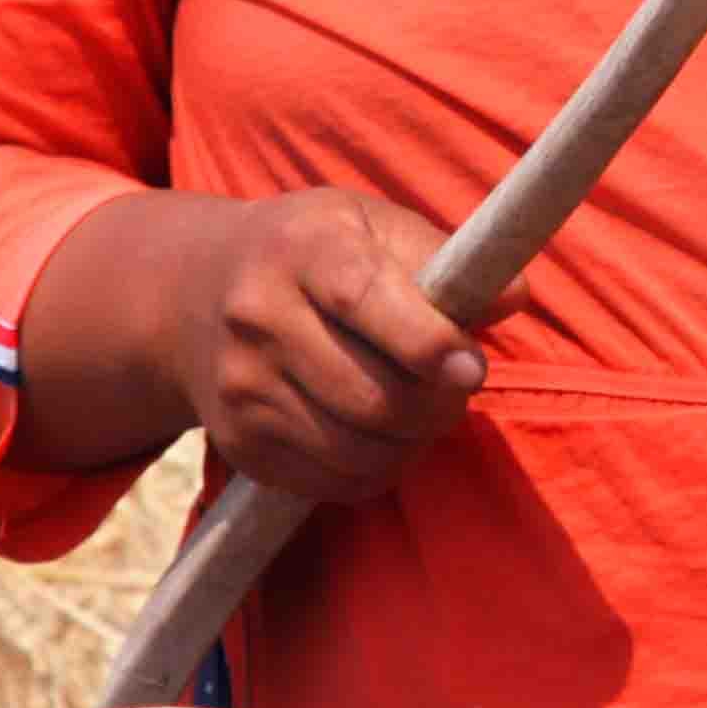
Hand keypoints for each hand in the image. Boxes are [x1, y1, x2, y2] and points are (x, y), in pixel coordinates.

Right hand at [172, 192, 485, 502]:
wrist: (194, 295)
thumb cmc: (316, 253)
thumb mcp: (372, 225)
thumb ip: (443, 257)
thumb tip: (512, 297)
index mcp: (302, 248)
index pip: (365, 300)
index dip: (428, 344)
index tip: (472, 368)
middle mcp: (257, 317)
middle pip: (371, 396)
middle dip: (438, 406)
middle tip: (460, 387)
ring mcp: (241, 388)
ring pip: (358, 451)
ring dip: (414, 442)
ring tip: (425, 409)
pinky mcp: (239, 444)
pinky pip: (333, 482)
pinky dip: (378, 470)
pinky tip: (384, 434)